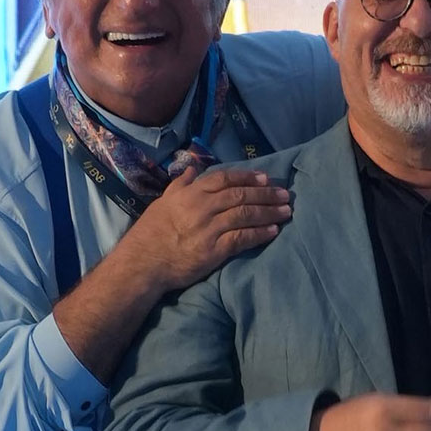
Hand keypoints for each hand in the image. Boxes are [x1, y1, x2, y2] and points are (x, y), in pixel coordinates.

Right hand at [122, 166, 290, 290]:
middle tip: (285, 194)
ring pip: (245, 215)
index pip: (225, 179)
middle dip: (266, 194)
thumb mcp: (163, 201)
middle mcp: (201, 207)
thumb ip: (181, 184)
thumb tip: (194, 168)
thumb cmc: (152, 232)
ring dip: (269, 212)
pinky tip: (273, 231)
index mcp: (190, 193)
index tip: (265, 178)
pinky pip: (242, 238)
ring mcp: (209, 228)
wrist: (143, 263)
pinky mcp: (214, 250)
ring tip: (286, 211)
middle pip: (241, 195)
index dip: (248, 177)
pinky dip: (260, 233)